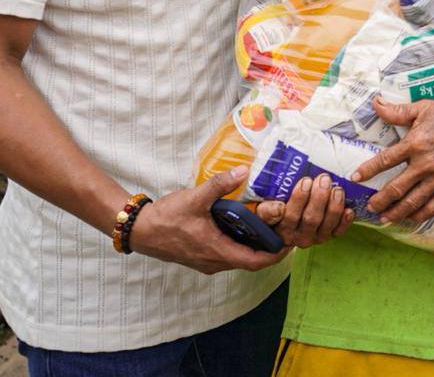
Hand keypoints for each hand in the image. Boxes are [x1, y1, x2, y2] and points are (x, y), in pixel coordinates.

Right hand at [131, 167, 289, 272]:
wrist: (141, 230)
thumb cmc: (167, 218)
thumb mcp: (195, 198)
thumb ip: (220, 184)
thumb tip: (243, 171)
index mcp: (218, 252)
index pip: (256, 261)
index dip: (276, 254)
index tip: (291, 241)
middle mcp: (215, 262)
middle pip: (251, 261)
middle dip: (270, 248)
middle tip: (285, 229)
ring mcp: (207, 261)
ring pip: (239, 258)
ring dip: (255, 246)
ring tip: (270, 227)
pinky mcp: (201, 256)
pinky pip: (228, 254)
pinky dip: (241, 244)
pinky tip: (245, 227)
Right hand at [255, 173, 353, 246]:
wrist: (286, 226)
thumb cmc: (275, 211)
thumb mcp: (264, 209)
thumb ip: (267, 208)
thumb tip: (276, 205)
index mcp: (281, 228)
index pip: (289, 215)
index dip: (298, 199)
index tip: (305, 181)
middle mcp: (298, 237)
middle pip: (311, 218)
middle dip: (319, 197)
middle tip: (323, 179)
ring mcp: (314, 238)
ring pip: (326, 224)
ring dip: (333, 205)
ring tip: (337, 188)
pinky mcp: (327, 237)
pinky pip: (338, 231)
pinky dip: (345, 221)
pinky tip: (349, 209)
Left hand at [351, 97, 433, 223]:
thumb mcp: (424, 108)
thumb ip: (398, 111)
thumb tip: (375, 103)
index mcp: (416, 143)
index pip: (385, 160)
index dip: (368, 170)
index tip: (355, 178)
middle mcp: (426, 164)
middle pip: (396, 188)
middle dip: (379, 200)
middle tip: (369, 206)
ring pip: (413, 202)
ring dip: (396, 212)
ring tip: (384, 217)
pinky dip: (420, 215)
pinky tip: (410, 218)